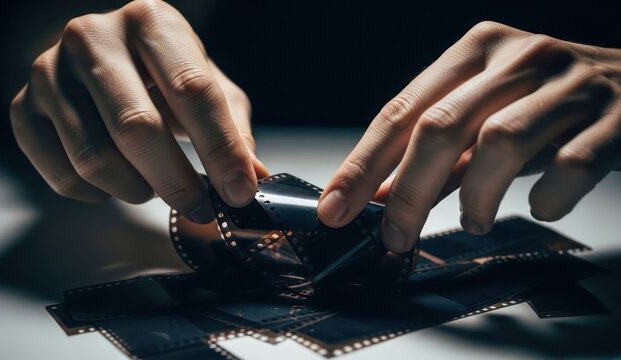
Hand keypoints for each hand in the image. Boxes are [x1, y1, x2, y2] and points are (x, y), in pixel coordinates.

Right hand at [10, 0, 267, 222]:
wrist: (102, 58)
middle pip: (136, 127)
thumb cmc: (163, 72)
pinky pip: (60, 173)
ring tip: (153, 187)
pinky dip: (95, 194)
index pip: (191, 90)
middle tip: (200, 207)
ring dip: (135, 189)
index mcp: (151, 21)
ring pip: (94, 158)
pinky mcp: (23, 106)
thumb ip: (232, 127)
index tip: (239, 191)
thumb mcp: (209, 84)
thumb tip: (252, 178)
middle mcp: (93, 36)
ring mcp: (50, 70)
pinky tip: (114, 183)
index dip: (220, 148)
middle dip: (176, 181)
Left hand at [318, 21, 620, 251]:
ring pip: (500, 143)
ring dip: (475, 196)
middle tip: (393, 235)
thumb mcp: (487, 115)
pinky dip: (546, 197)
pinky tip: (539, 205)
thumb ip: (438, 153)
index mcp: (475, 51)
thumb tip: (379, 194)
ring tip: (473, 221)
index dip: (362, 165)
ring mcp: (569, 84)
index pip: (402, 111)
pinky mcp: (616, 117)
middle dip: (408, 191)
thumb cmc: (549, 102)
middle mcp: (518, 57)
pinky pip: (570, 165)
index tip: (335, 207)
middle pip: (441, 126)